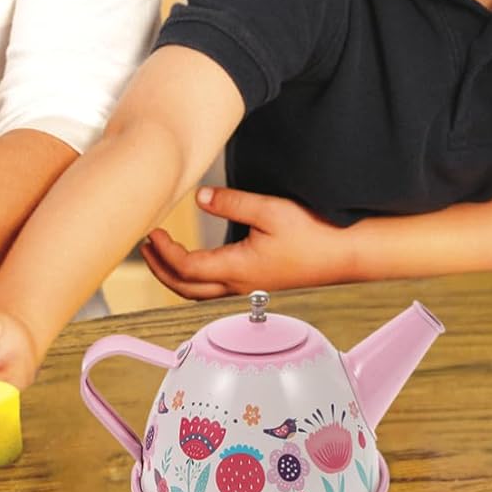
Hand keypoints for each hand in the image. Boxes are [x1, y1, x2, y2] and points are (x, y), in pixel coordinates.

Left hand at [139, 186, 350, 298]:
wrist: (346, 255)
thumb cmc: (314, 234)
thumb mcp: (270, 210)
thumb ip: (232, 203)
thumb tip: (200, 198)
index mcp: (239, 269)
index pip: (187, 268)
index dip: (164, 253)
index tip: (151, 233)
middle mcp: (240, 285)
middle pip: (186, 288)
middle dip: (160, 268)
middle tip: (145, 245)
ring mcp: (248, 288)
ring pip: (199, 293)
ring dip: (175, 275)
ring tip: (161, 253)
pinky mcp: (257, 285)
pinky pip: (214, 289)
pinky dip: (194, 278)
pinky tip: (194, 262)